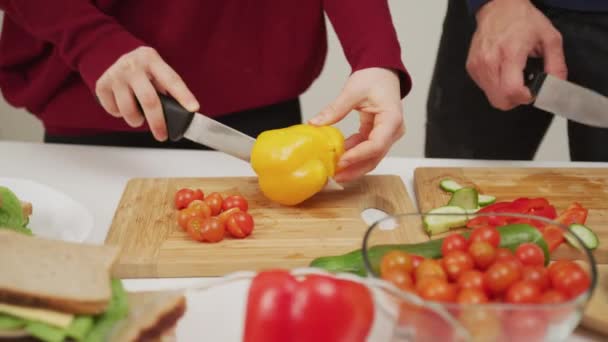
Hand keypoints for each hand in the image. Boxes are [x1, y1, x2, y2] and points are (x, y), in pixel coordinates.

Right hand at [95, 46, 199, 140]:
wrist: (111, 55)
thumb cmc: (142, 70)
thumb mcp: (156, 71)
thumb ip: (166, 87)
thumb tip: (181, 113)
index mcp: (152, 59)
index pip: (171, 80)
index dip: (183, 95)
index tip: (193, 108)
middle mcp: (133, 65)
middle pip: (149, 100)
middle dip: (158, 123)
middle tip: (162, 136)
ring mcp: (115, 75)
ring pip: (129, 110)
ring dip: (136, 120)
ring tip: (139, 118)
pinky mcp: (102, 84)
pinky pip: (113, 110)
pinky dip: (120, 114)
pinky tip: (123, 106)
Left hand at [309, 67, 404, 181]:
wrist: (382, 71)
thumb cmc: (374, 77)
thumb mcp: (353, 91)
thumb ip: (335, 109)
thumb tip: (315, 123)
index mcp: (392, 119)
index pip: (376, 144)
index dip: (359, 155)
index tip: (341, 161)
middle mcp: (393, 131)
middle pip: (375, 157)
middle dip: (355, 169)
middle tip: (336, 177)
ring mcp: (387, 134)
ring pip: (372, 157)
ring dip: (354, 165)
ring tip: (335, 172)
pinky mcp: (379, 135)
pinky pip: (366, 150)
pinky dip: (353, 154)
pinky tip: (338, 157)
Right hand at [466, 0, 567, 109]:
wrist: (499, 8)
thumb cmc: (522, 20)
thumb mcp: (550, 38)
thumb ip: (556, 65)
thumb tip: (556, 86)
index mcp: (510, 53)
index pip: (512, 91)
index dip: (525, 98)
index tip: (532, 92)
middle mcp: (490, 60)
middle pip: (500, 101)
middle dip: (515, 99)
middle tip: (524, 87)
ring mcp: (478, 65)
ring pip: (491, 97)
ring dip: (505, 93)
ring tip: (513, 75)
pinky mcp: (472, 67)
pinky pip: (484, 88)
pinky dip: (495, 86)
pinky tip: (502, 71)